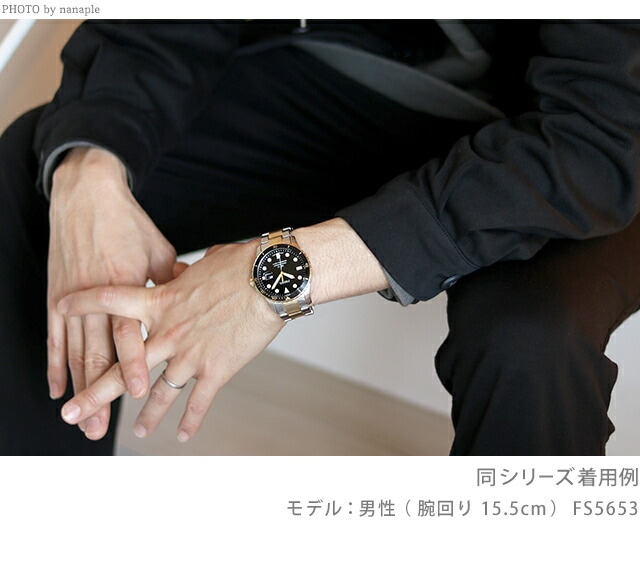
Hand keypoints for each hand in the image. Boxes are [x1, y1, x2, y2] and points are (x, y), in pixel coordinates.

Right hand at [47, 147, 175, 438]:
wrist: (87, 194)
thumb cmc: (129, 223)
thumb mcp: (159, 251)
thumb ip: (173, 284)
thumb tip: (192, 307)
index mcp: (127, 286)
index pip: (130, 333)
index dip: (135, 362)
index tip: (143, 389)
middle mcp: (97, 298)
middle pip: (97, 355)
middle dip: (99, 394)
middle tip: (99, 428)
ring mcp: (73, 299)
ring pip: (74, 354)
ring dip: (77, 389)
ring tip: (79, 420)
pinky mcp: (57, 296)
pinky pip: (54, 338)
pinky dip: (55, 364)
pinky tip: (57, 388)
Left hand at [58, 240, 283, 441]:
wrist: (268, 281)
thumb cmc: (240, 265)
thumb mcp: (203, 264)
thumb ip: (183, 273)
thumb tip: (181, 271)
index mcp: (161, 301)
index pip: (109, 300)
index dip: (82, 303)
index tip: (61, 307)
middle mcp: (167, 333)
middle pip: (122, 370)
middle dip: (93, 395)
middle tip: (70, 413)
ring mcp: (190, 355)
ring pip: (159, 394)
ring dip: (146, 417)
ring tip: (136, 432)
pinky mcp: (216, 370)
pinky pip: (198, 403)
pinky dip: (190, 421)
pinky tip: (182, 435)